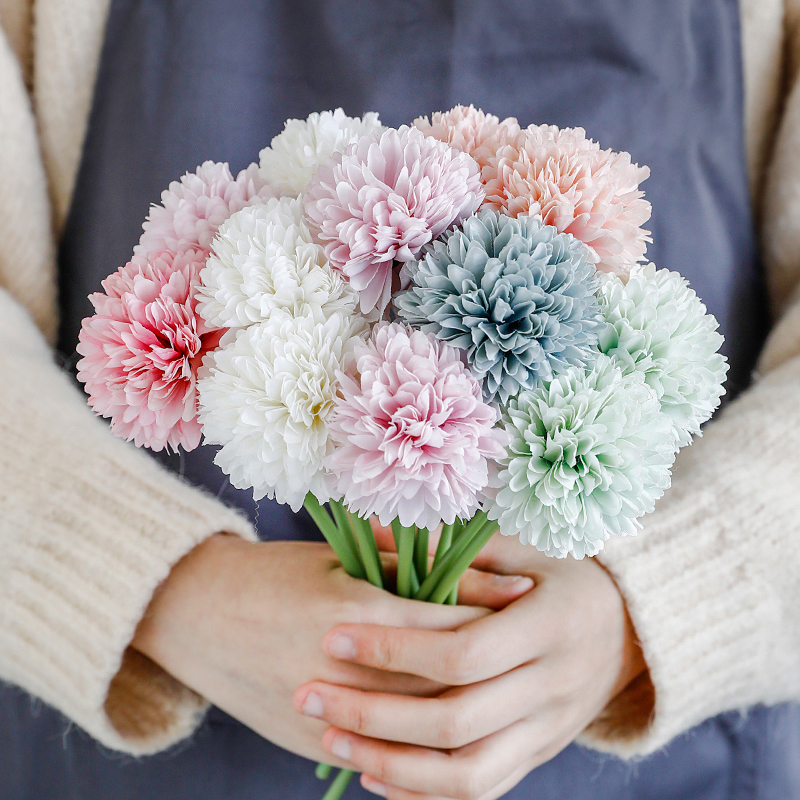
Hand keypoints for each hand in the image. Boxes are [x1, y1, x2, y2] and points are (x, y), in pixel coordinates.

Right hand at [131, 533, 530, 765]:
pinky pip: (385, 753)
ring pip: (419, 724)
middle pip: (441, 677)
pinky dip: (424, 743)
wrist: (197, 616)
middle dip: (492, 659)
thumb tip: (472, 571)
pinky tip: (457, 726)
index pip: (444, 619)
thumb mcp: (338, 560)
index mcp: (353, 611)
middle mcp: (345, 668)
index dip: (491, 606)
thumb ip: (403, 567)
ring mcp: (328, 713)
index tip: (530, 595)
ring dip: (465, 707)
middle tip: (532, 642)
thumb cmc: (273, 574)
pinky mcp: (313, 742)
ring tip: (504, 685)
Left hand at [293, 534, 648, 798]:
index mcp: (550, 625)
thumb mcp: (521, 547)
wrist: (628, 630)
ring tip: (332, 737)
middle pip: (456, 719)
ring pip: (466, 771)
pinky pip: (481, 790)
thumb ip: (454, 545)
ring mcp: (549, 731)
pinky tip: (374, 774)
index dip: (395, 648)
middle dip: (374, 711)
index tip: (333, 637)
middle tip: (310, 693)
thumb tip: (376, 531)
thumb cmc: (561, 575)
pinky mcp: (538, 756)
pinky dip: (424, 791)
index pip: (464, 652)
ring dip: (392, 762)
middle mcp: (553, 686)